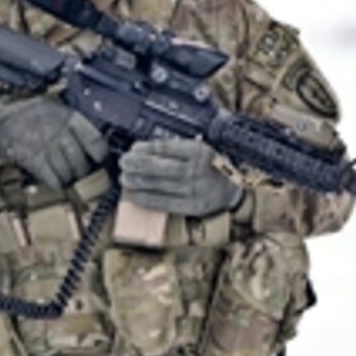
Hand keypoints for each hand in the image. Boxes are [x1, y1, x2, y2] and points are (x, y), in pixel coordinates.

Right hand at [0, 96, 107, 188]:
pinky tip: (55, 179)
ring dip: (69, 178)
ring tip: (67, 175)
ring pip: (68, 172)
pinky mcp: (34, 159)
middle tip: (80, 172)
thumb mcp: (57, 110)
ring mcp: (47, 146)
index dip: (101, 155)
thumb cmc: (33, 115)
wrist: (2, 119)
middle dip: (83, 171)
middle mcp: (60, 131)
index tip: (100, 160)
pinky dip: (56, 182)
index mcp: (70, 117)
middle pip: (82, 162)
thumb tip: (94, 147)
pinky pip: (53, 178)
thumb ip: (75, 126)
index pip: (95, 141)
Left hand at [119, 136, 242, 216]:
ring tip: (124, 178)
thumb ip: (174, 148)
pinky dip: (144, 199)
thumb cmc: (210, 166)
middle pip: (158, 167)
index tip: (133, 149)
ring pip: (157, 185)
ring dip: (136, 182)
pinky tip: (133, 194)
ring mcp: (192, 190)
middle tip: (124, 162)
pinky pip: (162, 203)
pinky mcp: (190, 207)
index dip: (145, 149)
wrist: (232, 190)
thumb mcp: (198, 149)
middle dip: (136, 165)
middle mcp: (196, 170)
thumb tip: (142, 149)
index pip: (165, 148)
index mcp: (198, 151)